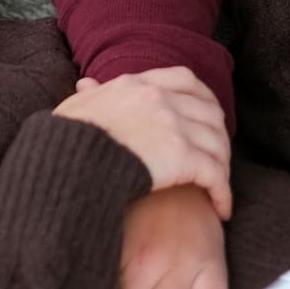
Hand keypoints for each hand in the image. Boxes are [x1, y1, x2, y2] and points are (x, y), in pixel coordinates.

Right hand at [53, 65, 231, 220]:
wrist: (69, 160)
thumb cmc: (66, 138)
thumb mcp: (78, 105)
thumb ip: (91, 94)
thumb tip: (87, 85)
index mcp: (137, 84)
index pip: (184, 79)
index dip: (205, 98)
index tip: (209, 116)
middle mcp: (160, 99)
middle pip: (209, 112)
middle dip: (218, 136)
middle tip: (217, 158)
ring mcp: (173, 126)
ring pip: (217, 144)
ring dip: (222, 167)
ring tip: (217, 188)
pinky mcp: (182, 157)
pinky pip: (216, 175)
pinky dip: (223, 193)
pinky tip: (221, 209)